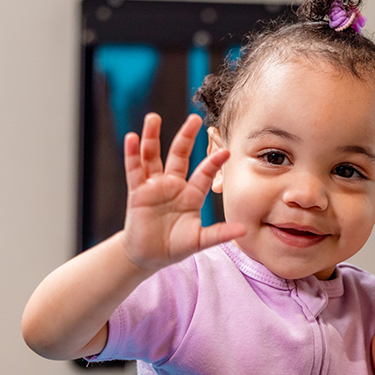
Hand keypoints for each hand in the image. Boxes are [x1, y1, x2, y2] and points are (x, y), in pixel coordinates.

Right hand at [121, 113, 244, 271]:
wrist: (148, 256)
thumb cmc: (175, 246)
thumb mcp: (199, 240)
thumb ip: (219, 234)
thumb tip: (243, 230)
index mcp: (191, 194)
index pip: (204, 173)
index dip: (213, 162)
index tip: (226, 151)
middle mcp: (174, 185)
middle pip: (179, 155)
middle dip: (186, 137)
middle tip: (194, 118)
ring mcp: (154, 186)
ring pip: (153, 156)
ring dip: (152, 137)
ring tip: (153, 118)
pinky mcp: (138, 192)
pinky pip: (134, 170)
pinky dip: (132, 154)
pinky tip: (132, 138)